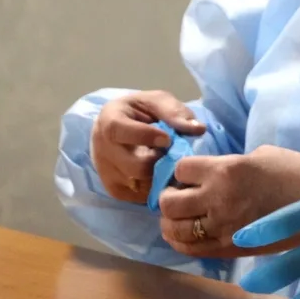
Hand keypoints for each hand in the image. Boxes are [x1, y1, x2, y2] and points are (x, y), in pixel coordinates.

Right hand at [91, 91, 205, 203]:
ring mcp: (106, 172)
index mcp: (109, 121)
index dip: (146, 136)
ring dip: (160, 175)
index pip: (120, 131)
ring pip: (140, 184)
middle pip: (134, 166)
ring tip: (167, 161)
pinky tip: (161, 173)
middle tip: (172, 152)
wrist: (122, 125)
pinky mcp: (115, 189)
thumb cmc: (142, 111)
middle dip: (160, 161)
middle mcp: (101, 149)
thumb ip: (175, 113)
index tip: (168, 139)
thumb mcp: (158, 102)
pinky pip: (140, 196)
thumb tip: (198, 129)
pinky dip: (155, 187)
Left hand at [158, 145, 299, 258]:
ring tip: (183, 215)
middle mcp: (218, 200)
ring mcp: (223, 229)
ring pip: (174, 230)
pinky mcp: (231, 250)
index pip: (180, 170)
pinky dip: (182, 241)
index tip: (191, 173)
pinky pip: (191, 249)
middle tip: (182, 194)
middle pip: (168, 203)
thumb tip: (210, 174)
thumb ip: (230, 164)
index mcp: (228, 170)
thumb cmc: (299, 173)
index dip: (183, 170)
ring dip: (172, 221)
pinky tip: (190, 232)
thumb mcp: (262, 155)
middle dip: (170, 197)